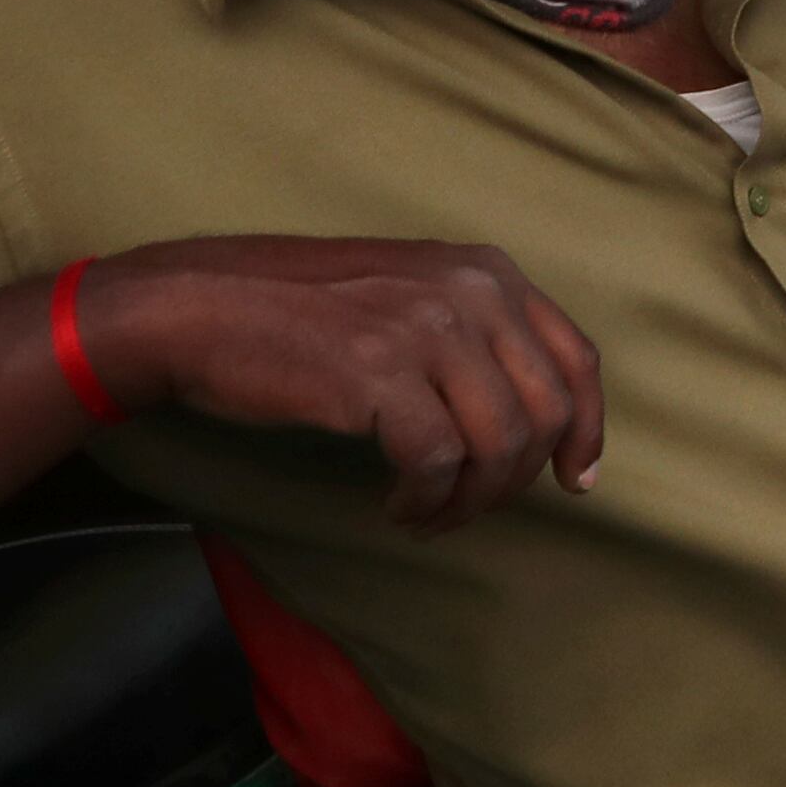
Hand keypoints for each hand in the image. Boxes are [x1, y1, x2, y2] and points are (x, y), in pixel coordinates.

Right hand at [81, 238, 606, 528]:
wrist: (198, 308)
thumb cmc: (300, 313)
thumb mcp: (411, 296)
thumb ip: (477, 336)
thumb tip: (539, 419)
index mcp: (488, 272)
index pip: (576, 359)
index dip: (587, 430)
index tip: (575, 480)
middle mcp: (471, 292)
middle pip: (546, 413)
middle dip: (515, 480)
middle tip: (468, 508)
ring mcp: (427, 329)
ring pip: (499, 445)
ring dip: (468, 500)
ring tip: (428, 514)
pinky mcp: (379, 374)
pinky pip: (437, 464)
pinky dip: (424, 501)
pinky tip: (398, 508)